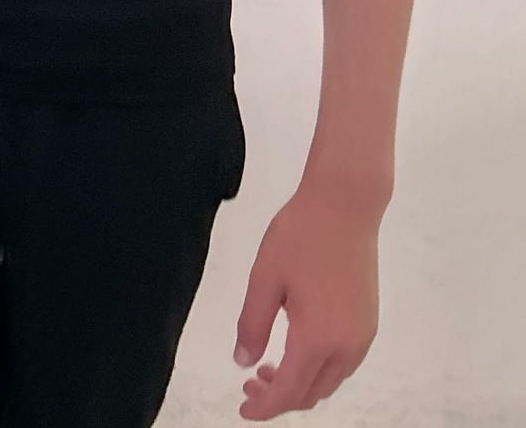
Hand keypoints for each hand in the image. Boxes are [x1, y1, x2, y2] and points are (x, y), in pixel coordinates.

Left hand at [234, 186, 380, 417]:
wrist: (346, 206)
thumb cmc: (300, 235)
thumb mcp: (264, 278)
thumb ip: (252, 325)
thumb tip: (244, 363)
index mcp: (317, 338)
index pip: (288, 392)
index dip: (264, 408)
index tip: (243, 411)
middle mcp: (346, 346)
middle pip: (311, 394)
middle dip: (279, 398)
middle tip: (250, 384)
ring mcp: (362, 336)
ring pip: (329, 382)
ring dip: (300, 385)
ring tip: (268, 367)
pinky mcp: (368, 323)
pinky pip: (343, 364)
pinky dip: (318, 370)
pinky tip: (296, 350)